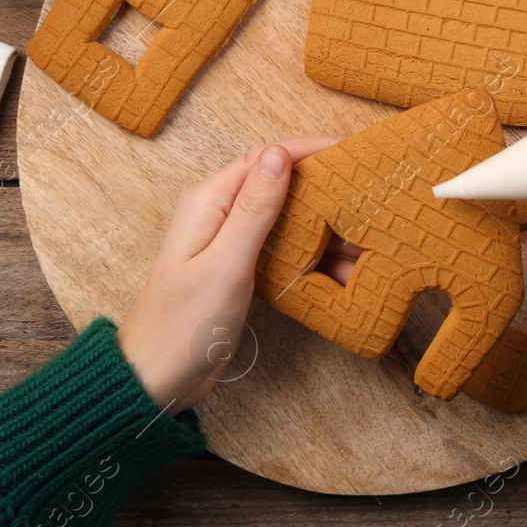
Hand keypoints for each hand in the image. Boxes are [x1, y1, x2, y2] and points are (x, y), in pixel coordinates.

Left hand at [118, 135, 342, 412]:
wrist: (157, 378)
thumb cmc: (183, 325)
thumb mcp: (225, 265)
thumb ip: (254, 209)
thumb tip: (279, 154)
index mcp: (209, 201)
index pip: (267, 158)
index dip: (312, 150)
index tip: (354, 148)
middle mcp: (218, 212)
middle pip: (280, 184)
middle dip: (325, 189)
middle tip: (369, 196)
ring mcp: (228, 240)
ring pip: (287, 218)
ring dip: (325, 228)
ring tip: (365, 240)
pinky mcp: (238, 266)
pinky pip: (283, 247)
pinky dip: (313, 255)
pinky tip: (341, 268)